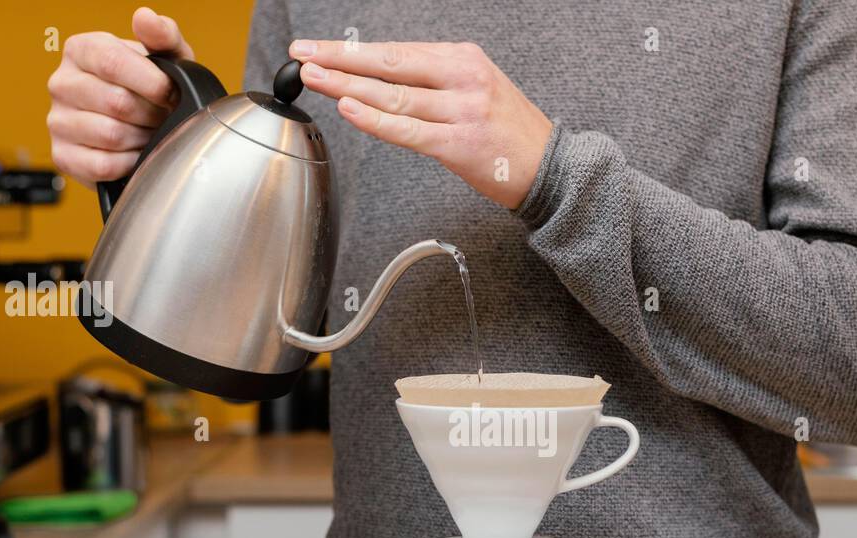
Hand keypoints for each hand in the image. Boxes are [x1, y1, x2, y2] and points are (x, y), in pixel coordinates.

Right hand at [47, 7, 192, 185]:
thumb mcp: (167, 57)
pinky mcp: (63, 156)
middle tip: (162, 117)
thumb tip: (146, 18)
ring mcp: (58, 121)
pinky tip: (135, 153)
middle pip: (115, 102)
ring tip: (149, 133)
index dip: (151, 83)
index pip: (112, 62)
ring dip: (142, 140)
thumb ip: (163, 35)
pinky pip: (103, 165)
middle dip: (152, 115)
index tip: (170, 93)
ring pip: (110, 135)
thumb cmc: (151, 88)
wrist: (141, 126)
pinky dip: (129, 163)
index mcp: (81, 50)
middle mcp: (62, 83)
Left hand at [289, 39, 552, 209]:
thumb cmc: (510, 135)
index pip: (397, 52)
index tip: (319, 49)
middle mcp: (463, 78)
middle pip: (389, 64)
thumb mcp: (477, 90)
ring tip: (315, 80)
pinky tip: (350, 109)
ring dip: (348, 87)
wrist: (552, 169)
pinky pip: (408, 130)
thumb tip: (381, 81)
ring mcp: (462, 111)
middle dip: (341, 59)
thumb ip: (434, 83)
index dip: (353, 50)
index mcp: (464, 60)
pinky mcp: (460, 145)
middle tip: (303, 56)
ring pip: (394, 95)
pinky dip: (376, 119)